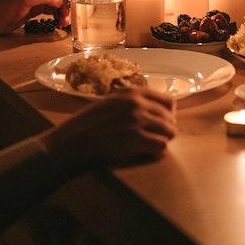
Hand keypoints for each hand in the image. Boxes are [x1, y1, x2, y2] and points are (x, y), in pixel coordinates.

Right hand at [40, 88, 176, 169]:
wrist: (72, 142)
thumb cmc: (89, 126)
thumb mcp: (111, 103)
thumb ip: (132, 103)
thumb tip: (155, 111)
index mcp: (132, 92)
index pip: (169, 100)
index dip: (167, 114)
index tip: (161, 124)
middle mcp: (137, 102)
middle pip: (171, 117)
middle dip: (166, 130)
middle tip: (154, 139)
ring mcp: (138, 119)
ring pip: (170, 131)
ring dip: (162, 140)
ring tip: (149, 146)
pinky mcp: (136, 138)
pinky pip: (162, 146)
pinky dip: (156, 151)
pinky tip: (145, 153)